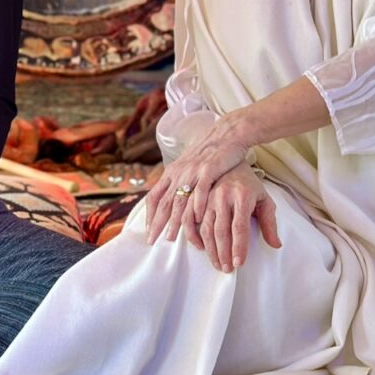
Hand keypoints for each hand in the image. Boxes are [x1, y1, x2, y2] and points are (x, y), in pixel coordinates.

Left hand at [145, 112, 251, 245]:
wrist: (226, 133)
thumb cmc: (210, 153)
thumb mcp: (189, 166)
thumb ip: (181, 182)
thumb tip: (175, 200)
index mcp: (172, 172)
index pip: (155, 196)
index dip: (150, 215)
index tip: (149, 230)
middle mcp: (179, 172)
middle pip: (164, 202)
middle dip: (156, 223)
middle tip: (152, 241)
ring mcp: (192, 171)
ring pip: (180, 199)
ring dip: (174, 221)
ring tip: (171, 237)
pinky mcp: (208, 169)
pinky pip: (200, 190)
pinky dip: (197, 205)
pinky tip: (196, 219)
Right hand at [197, 164, 281, 271]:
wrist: (230, 163)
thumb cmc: (250, 186)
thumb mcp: (264, 200)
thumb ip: (270, 222)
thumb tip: (276, 245)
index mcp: (242, 196)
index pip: (240, 226)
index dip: (239, 246)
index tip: (239, 263)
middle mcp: (223, 196)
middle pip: (221, 230)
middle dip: (224, 253)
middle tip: (227, 269)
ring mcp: (208, 197)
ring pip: (206, 228)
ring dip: (210, 249)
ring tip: (218, 264)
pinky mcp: (197, 199)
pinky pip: (191, 220)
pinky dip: (194, 237)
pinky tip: (201, 249)